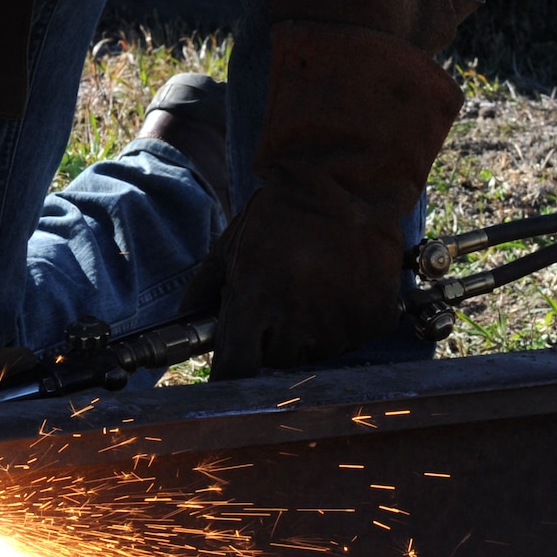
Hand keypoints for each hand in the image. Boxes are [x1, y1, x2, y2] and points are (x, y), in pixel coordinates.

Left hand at [184, 187, 403, 377]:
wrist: (344, 184)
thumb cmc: (281, 213)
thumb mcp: (232, 244)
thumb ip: (205, 286)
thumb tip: (186, 317)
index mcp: (254, 304)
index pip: (236, 369)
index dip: (234, 372)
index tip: (237, 366)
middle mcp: (295, 322)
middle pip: (278, 360)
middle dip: (275, 338)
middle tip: (283, 299)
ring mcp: (337, 325)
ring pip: (317, 352)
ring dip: (312, 332)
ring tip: (315, 287)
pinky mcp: (371, 320)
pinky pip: (354, 338)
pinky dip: (347, 320)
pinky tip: (343, 286)